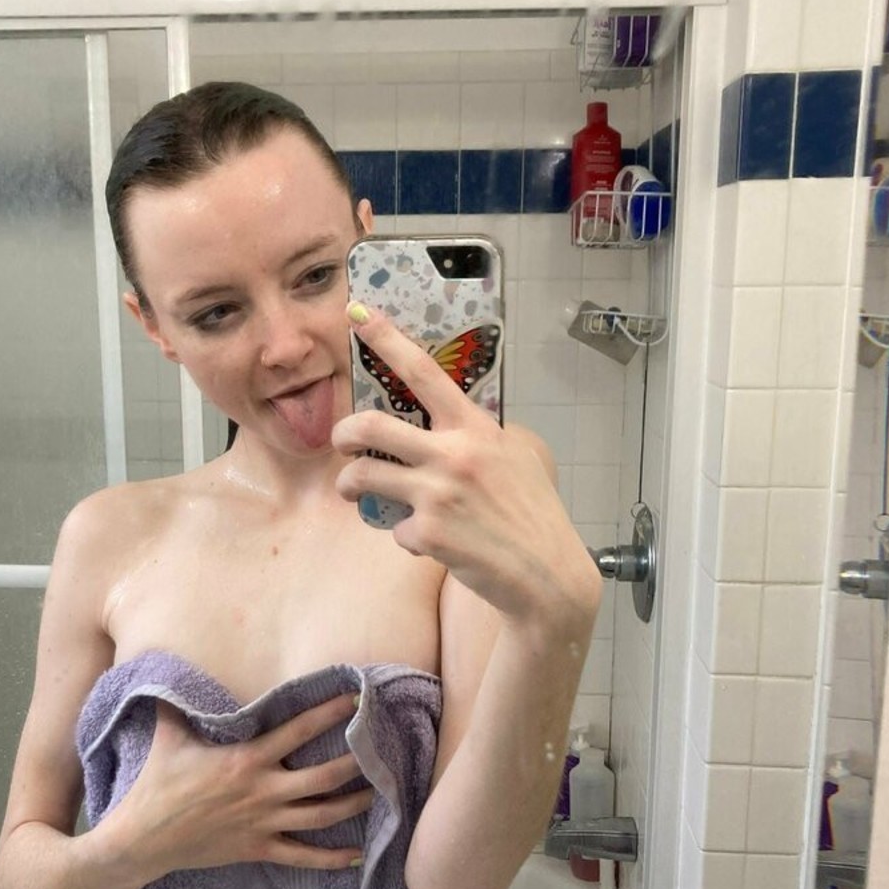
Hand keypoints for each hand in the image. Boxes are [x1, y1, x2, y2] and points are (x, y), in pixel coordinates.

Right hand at [96, 692, 369, 886]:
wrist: (143, 840)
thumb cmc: (157, 785)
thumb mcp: (169, 737)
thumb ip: (179, 703)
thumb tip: (171, 668)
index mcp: (246, 760)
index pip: (298, 731)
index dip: (329, 714)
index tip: (355, 699)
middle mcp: (262, 791)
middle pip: (324, 777)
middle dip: (356, 763)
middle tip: (381, 748)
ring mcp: (263, 823)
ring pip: (321, 816)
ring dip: (354, 805)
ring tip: (380, 793)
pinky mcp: (258, 850)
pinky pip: (302, 857)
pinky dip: (331, 859)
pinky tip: (357, 856)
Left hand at [331, 304, 600, 628]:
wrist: (546, 575)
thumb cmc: (534, 513)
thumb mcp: (520, 457)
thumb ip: (482, 436)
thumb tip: (451, 424)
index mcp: (476, 429)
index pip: (424, 371)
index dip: (387, 339)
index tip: (358, 313)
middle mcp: (453, 455)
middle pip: (369, 428)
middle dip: (343, 433)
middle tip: (342, 442)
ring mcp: (437, 494)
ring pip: (362, 476)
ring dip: (350, 483)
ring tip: (354, 489)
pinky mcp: (427, 533)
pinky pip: (394, 527)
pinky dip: (406, 535)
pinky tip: (430, 541)